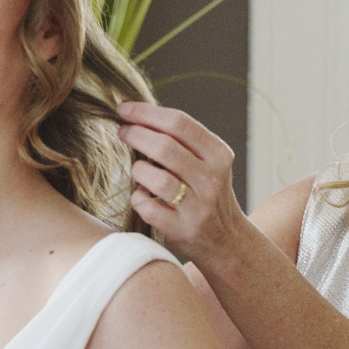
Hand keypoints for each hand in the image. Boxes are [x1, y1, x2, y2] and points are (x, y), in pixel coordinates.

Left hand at [118, 101, 249, 264]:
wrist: (225, 239)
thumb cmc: (206, 192)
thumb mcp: (207, 162)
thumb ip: (181, 139)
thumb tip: (138, 113)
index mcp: (219, 155)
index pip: (179, 123)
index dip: (146, 112)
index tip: (124, 109)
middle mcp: (211, 179)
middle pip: (165, 147)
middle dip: (136, 135)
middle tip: (123, 132)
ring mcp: (198, 207)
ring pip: (155, 178)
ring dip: (138, 169)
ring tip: (139, 169)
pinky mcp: (181, 229)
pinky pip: (146, 205)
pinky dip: (138, 197)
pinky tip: (143, 195)